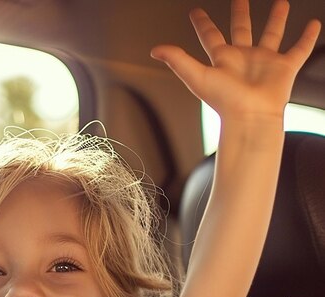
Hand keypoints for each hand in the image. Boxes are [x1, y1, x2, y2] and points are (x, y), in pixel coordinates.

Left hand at [151, 0, 320, 120]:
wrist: (250, 117)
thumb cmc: (224, 102)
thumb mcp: (196, 76)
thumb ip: (177, 60)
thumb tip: (155, 49)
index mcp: (222, 60)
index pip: (210, 36)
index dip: (202, 24)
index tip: (195, 12)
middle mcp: (243, 58)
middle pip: (241, 30)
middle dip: (240, 14)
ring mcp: (264, 62)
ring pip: (271, 35)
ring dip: (277, 20)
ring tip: (281, 3)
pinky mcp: (284, 67)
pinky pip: (299, 49)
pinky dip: (308, 38)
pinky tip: (314, 24)